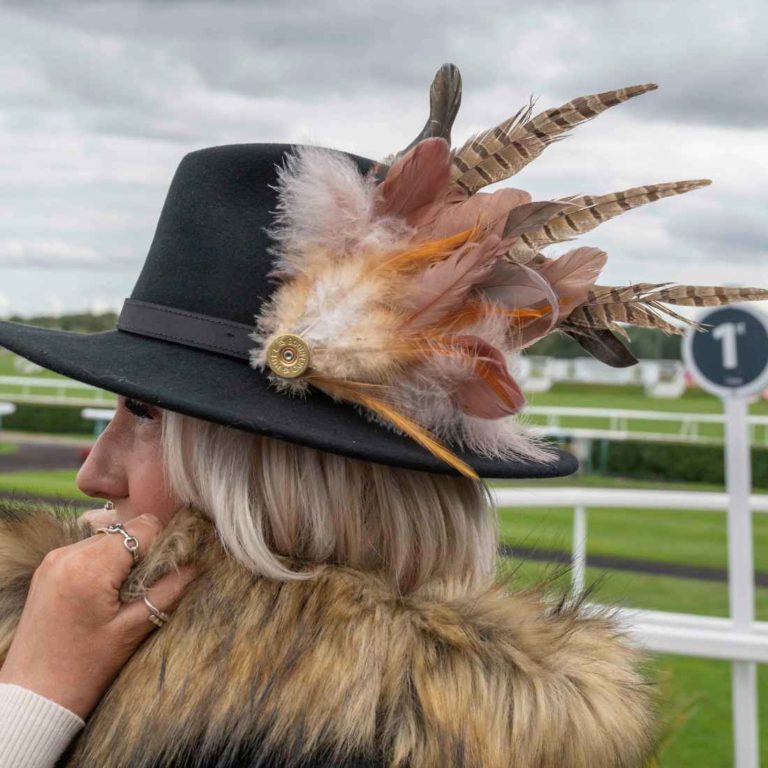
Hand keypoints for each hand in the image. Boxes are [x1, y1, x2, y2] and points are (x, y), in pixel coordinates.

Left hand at [0, 511, 197, 718]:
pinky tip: (106, 593)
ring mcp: (54, 559)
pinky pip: (88, 550)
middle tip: (149, 585)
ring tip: (126, 593)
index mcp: (90, 568)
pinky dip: (105, 563)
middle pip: (126, 530)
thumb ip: (169, 591)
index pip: (144, 527)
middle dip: (145, 551)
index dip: (165, 543)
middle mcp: (68, 554)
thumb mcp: (133, 630)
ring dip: (124, 557)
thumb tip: (197, 565)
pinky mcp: (48, 568)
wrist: (34, 697)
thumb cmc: (83, 670)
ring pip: (108, 537)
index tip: (171, 569)